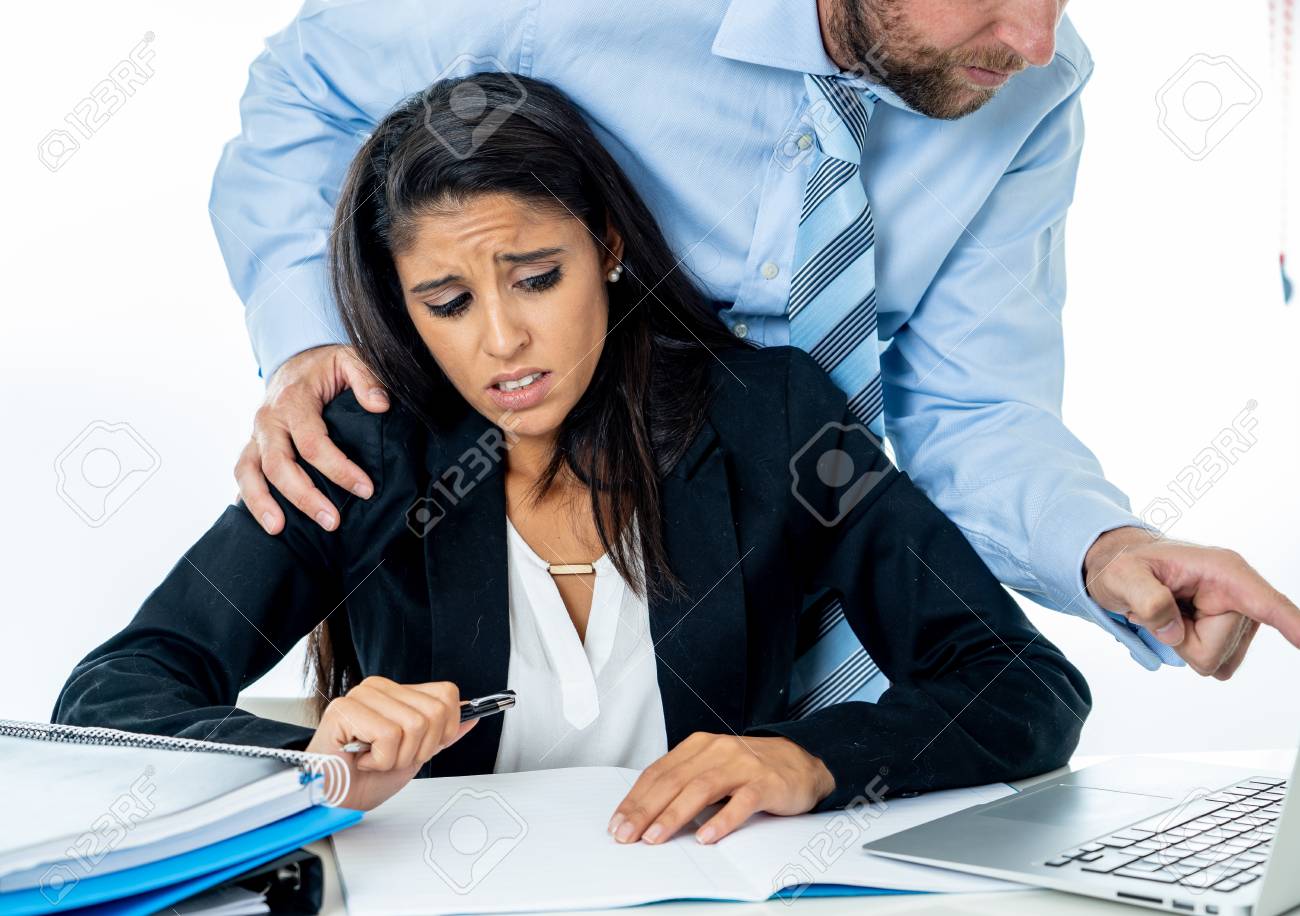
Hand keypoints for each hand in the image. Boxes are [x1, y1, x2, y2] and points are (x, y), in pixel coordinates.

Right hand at [236, 344, 389, 534]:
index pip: (313, 443)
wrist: (295, 361)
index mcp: (294, 401)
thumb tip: (380, 405)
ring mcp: (256, 435)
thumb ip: (367, 379)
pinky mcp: (252, 447)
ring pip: (249, 472)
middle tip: (331, 522)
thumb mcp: (349, 360)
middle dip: (304, 497)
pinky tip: (265, 522)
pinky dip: (249, 499)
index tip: (365, 489)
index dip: (339, 469)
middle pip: (279, 465)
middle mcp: (268, 420)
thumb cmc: (326, 367)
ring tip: (279, 530)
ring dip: (263, 503)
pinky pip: (243, 475)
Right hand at [305, 677, 475, 810]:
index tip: (422, 748)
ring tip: (375, 759)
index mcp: (397, 692)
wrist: (332, 800)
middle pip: (434, 713)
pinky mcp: (345, 709)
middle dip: (420, 749)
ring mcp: (361, 696)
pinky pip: (389, 735)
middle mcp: (379, 688)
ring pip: (414, 725)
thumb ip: (442, 734)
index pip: (446, 694)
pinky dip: (381, 759)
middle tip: (392, 758)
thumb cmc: (364, 779)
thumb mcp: (415, 756)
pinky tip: (362, 759)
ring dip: (398, 757)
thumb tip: (473, 716)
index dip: (444, 729)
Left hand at [606, 733, 833, 845]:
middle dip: (645, 810)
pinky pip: (741, 802)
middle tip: (627, 835)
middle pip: (674, 780)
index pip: (658, 772)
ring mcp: (742, 765)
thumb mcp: (712, 767)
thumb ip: (684, 783)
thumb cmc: (750, 769)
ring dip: (674, 815)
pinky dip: (722, 820)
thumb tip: (646, 813)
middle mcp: (717, 751)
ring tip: (655, 837)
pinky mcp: (765, 783)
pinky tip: (706, 836)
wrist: (801, 761)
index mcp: (699, 746)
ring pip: (701, 789)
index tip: (618, 822)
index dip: (635, 798)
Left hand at [1085, 527, 1299, 677]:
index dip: (1291, 623)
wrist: (1125, 569)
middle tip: (1156, 609)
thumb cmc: (1125, 567)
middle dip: (1179, 639)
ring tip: (1167, 613)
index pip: (1265, 602)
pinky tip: (1176, 625)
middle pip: (1215, 649)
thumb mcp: (1121, 576)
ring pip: (1215, 660)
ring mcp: (1238, 615)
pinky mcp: (1231, 634)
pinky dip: (1187, 650)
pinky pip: (1214, 664)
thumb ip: (1145, 599)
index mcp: (1222, 571)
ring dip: (1182, 644)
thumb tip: (1174, 630)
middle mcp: (1239, 593)